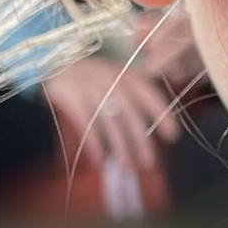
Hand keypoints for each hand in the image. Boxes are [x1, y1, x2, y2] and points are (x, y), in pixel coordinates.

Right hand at [42, 52, 186, 220]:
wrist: (55, 61)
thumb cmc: (93, 77)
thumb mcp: (117, 78)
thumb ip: (135, 97)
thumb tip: (153, 129)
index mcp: (128, 76)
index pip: (151, 95)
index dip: (163, 116)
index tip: (173, 136)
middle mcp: (112, 81)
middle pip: (131, 115)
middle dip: (142, 141)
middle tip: (149, 163)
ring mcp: (91, 89)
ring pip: (111, 122)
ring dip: (120, 146)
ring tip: (127, 165)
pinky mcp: (72, 97)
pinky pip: (86, 124)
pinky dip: (94, 143)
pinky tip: (99, 160)